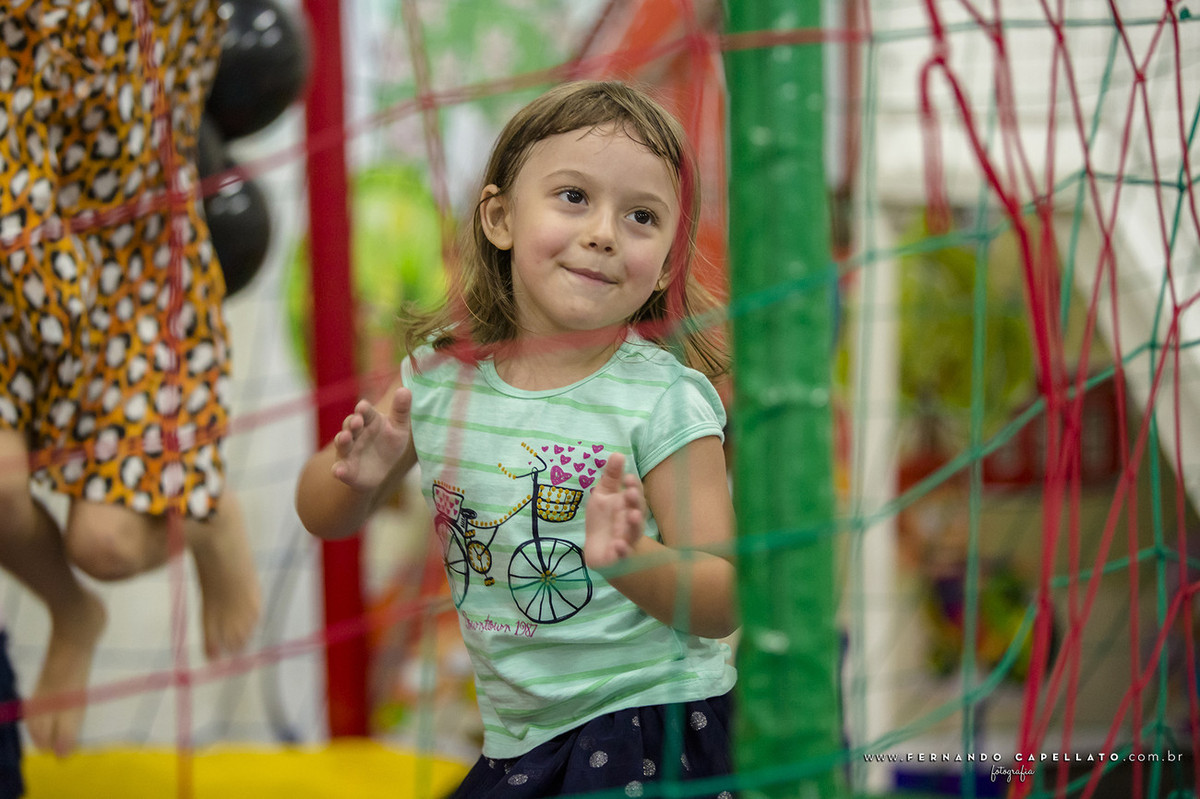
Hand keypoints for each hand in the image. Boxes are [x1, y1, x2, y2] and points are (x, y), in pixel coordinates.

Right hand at [330, 387, 411, 491]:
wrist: (384, 471)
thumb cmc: (390, 444)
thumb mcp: (399, 428)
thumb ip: (401, 410)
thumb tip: (405, 390)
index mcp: (369, 420)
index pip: (365, 411)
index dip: (363, 409)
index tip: (363, 407)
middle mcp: (355, 433)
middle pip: (350, 425)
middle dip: (352, 423)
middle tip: (357, 422)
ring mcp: (348, 450)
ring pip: (342, 443)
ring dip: (342, 440)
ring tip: (345, 438)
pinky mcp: (346, 469)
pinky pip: (339, 469)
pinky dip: (338, 470)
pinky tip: (339, 471)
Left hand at [584, 453, 644, 569]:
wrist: (597, 549)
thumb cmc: (603, 519)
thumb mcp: (603, 494)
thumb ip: (611, 476)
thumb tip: (618, 453)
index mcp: (628, 505)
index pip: (635, 494)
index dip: (633, 486)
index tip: (627, 478)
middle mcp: (631, 522)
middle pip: (638, 511)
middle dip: (636, 502)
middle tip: (631, 493)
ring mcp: (627, 539)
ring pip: (634, 532)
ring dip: (634, 525)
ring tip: (632, 516)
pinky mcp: (619, 556)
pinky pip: (623, 554)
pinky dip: (622, 550)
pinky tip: (618, 545)